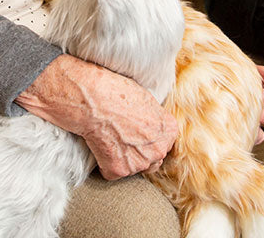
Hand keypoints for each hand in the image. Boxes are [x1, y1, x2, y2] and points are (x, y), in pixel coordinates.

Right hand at [15, 54, 177, 178]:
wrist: (93, 98)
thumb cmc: (117, 91)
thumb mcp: (148, 99)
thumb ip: (156, 119)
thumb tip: (153, 127)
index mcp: (170, 130)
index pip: (165, 144)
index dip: (149, 138)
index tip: (136, 130)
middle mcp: (159, 150)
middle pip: (153, 159)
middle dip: (139, 152)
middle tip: (121, 135)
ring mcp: (139, 163)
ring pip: (133, 167)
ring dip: (123, 158)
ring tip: (110, 137)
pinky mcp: (118, 171)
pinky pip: (112, 172)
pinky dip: (104, 162)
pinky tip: (99, 144)